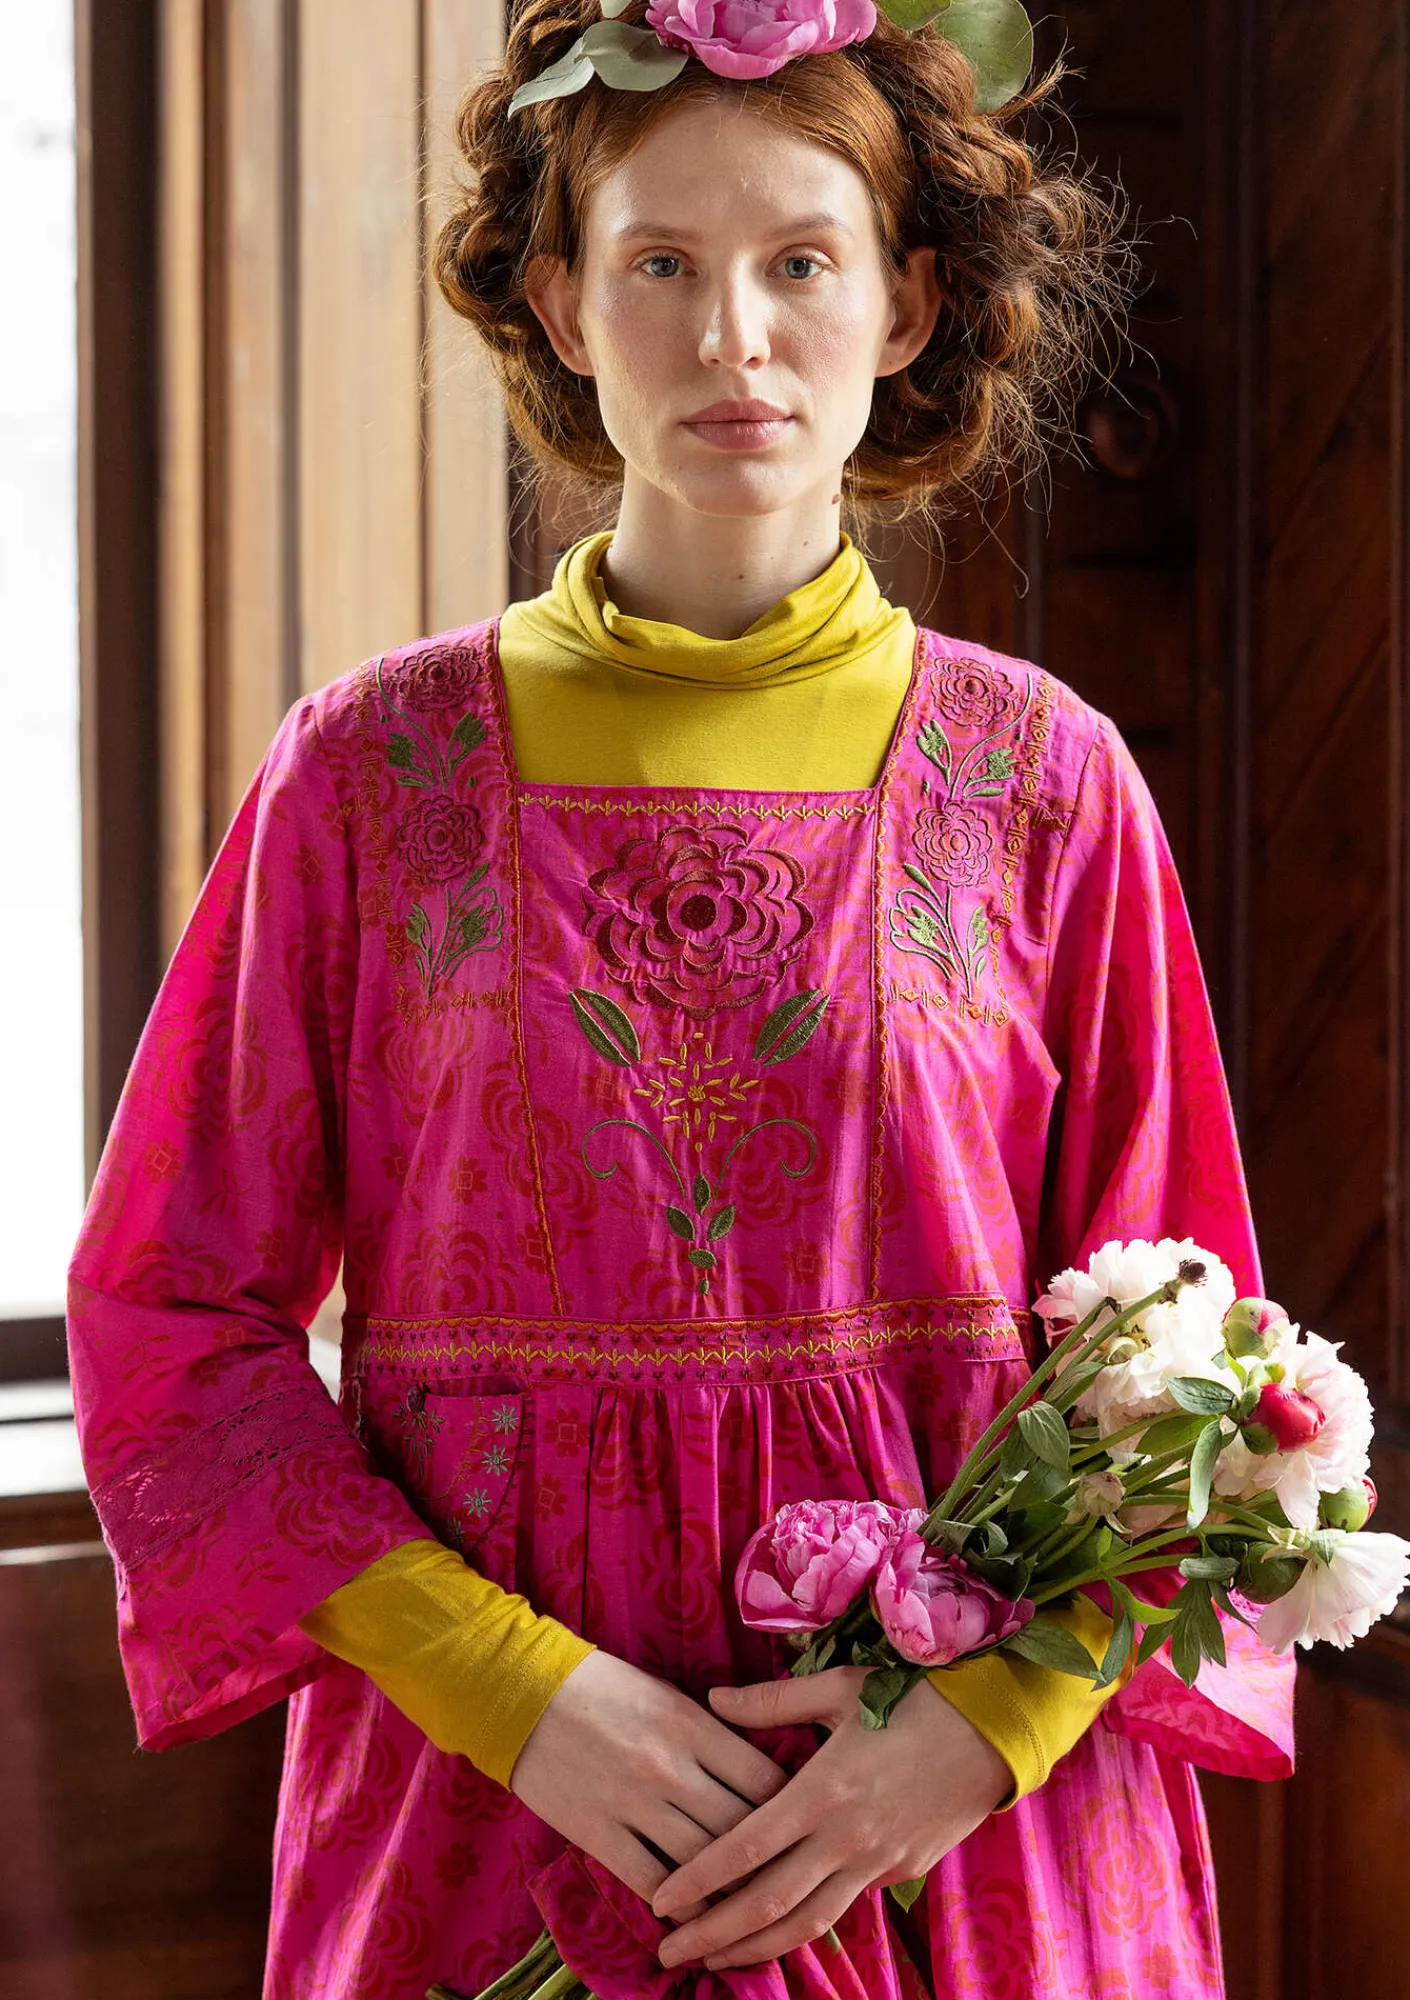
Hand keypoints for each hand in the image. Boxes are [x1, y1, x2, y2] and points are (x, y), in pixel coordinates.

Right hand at [509, 1650, 790, 1912]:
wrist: (522, 1692)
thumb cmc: (602, 1686)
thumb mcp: (667, 1694)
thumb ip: (711, 1733)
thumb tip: (756, 1772)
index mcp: (693, 1725)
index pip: (763, 1779)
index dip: (788, 1807)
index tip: (797, 1824)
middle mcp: (670, 1767)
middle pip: (741, 1828)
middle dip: (767, 1857)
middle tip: (785, 1875)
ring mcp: (633, 1803)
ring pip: (702, 1863)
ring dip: (728, 1889)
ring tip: (747, 1905)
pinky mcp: (598, 1833)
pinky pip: (650, 1882)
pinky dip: (677, 1906)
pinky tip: (693, 1916)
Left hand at [650, 1665, 1011, 1970]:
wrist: (992, 1727)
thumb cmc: (913, 1697)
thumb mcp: (838, 1689)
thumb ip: (771, 1702)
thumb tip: (715, 1698)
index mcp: (823, 1791)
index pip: (745, 1849)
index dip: (699, 1879)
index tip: (660, 1898)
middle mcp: (846, 1838)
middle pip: (768, 1905)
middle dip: (714, 1933)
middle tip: (669, 1951)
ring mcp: (877, 1862)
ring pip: (808, 1923)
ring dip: (756, 1948)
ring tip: (715, 1958)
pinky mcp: (901, 1871)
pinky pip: (844, 1907)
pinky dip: (805, 1926)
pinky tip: (778, 1929)